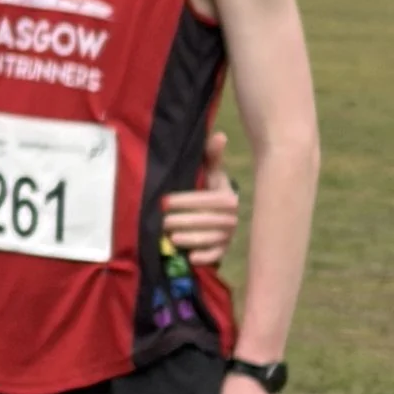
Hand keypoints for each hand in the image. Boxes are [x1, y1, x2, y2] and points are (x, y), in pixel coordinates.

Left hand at [160, 129, 239, 268]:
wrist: (220, 214)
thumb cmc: (210, 189)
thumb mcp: (210, 173)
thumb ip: (212, 156)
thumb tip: (220, 135)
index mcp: (228, 197)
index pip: (207, 200)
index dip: (186, 201)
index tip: (164, 202)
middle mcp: (231, 218)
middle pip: (207, 221)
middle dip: (183, 221)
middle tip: (162, 222)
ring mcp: (228, 236)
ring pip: (209, 239)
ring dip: (190, 239)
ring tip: (171, 237)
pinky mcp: (223, 250)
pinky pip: (216, 256)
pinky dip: (204, 258)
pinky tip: (191, 257)